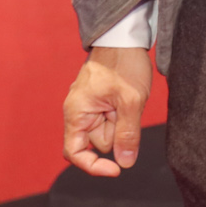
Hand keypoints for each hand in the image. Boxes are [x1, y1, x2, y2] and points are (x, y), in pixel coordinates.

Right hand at [62, 45, 152, 176]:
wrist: (124, 37)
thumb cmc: (124, 63)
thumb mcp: (131, 101)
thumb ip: (127, 134)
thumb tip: (125, 163)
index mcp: (76, 112)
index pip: (74, 153)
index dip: (93, 166)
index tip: (117, 170)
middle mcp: (77, 112)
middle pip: (97, 143)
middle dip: (116, 132)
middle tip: (127, 107)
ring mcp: (87, 107)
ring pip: (107, 132)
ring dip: (121, 122)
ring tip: (127, 99)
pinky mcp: (98, 102)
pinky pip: (110, 120)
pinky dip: (121, 115)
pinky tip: (126, 100)